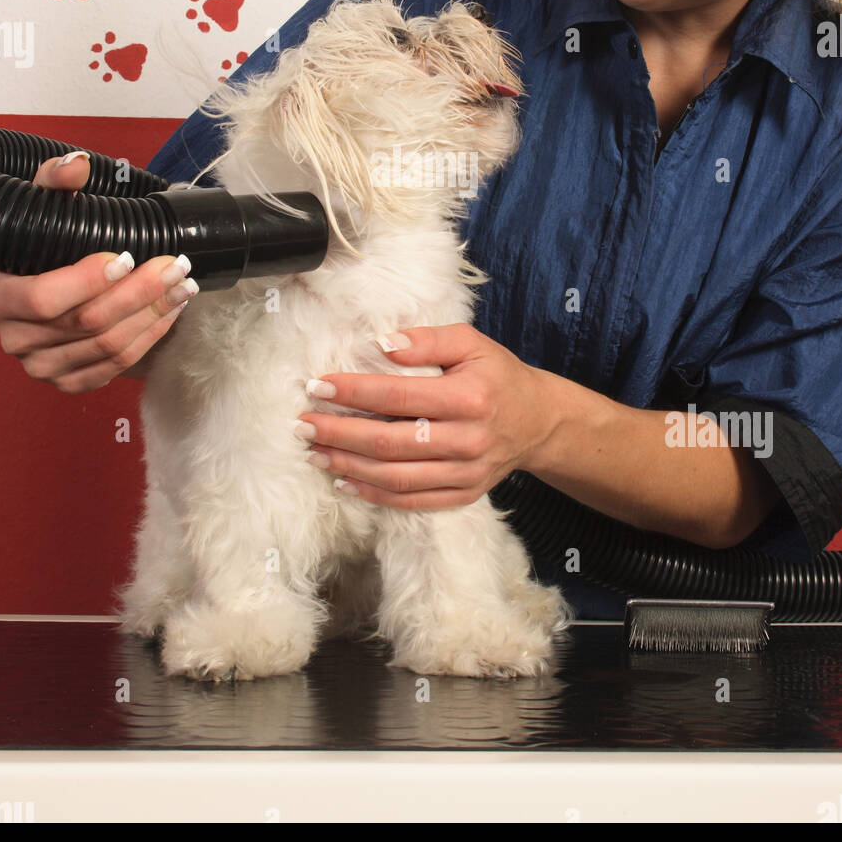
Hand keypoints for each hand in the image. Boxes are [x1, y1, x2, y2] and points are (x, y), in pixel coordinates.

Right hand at [0, 151, 197, 392]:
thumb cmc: (32, 246)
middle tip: (176, 265)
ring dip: (155, 315)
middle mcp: (18, 339)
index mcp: (0, 297)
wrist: (26, 284)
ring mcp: (43, 365)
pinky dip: (150, 339)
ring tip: (184, 285)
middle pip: (88, 323)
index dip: (89, 280)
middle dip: (141, 292)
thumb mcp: (35, 206)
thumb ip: (52, 183)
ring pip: (108, 347)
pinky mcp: (69, 380)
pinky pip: (116, 367)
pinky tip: (171, 312)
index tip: (127, 256)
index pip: (45, 299)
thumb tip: (77, 165)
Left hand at [296, 323, 562, 509]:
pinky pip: (412, 501)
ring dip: (348, 465)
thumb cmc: (498, 375)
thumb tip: (383, 343)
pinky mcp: (464, 495)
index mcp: (470, 397)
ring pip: (396, 477)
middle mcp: (468, 440)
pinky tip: (344, 480)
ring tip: (314, 451)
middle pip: (391, 442)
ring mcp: (466, 473)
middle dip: (340, 433)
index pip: (399, 396)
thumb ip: (429, 340)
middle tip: (303, 424)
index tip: (318, 385)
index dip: (354, 391)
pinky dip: (374, 494)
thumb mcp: (472, 343)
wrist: (539, 422)